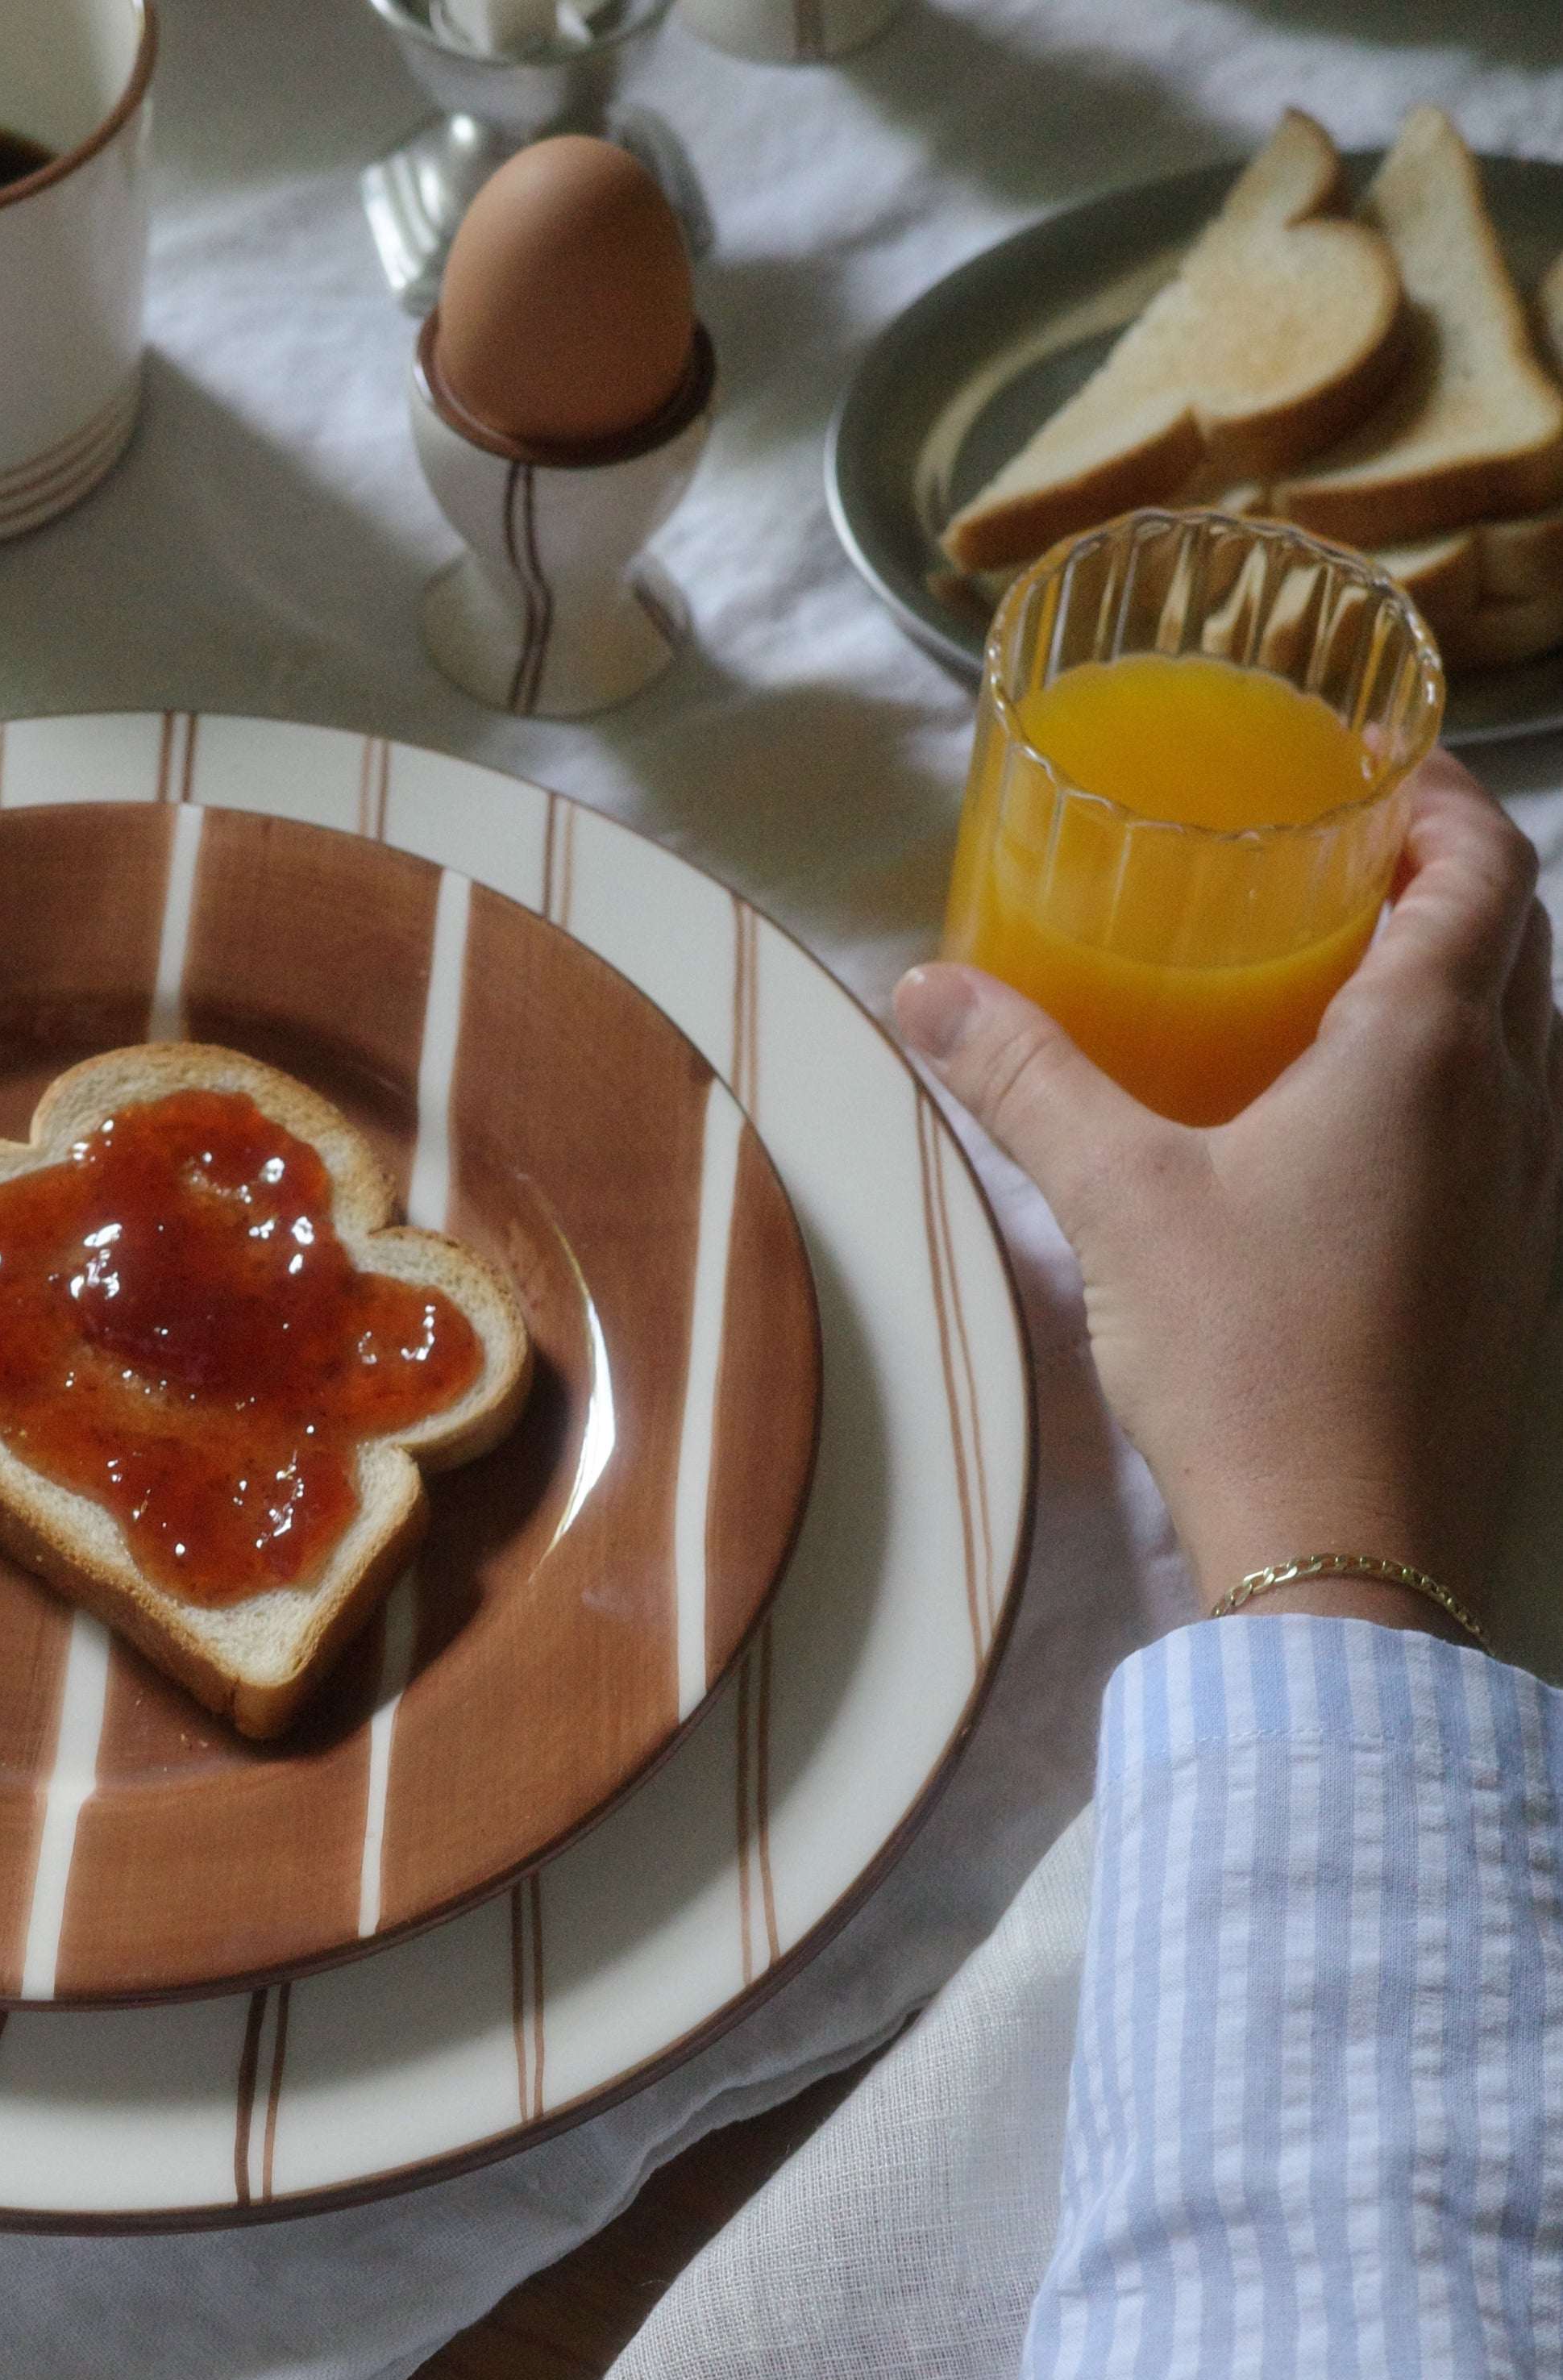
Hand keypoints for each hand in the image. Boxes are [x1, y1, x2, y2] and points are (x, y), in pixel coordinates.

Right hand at [895, 752, 1561, 1628]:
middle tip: (1340, 856)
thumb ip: (1023, 1077)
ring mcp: (1532, 1198)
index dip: (1440, 801)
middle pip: (1518, 941)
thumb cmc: (1244, 1357)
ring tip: (1344, 974)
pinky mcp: (1519, 1275)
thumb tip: (927, 988)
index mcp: (1427, 1054)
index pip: (1486, 869)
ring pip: (1525, 1037)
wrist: (1348, 1556)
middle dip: (1446, 875)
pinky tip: (1360, 1127)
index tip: (1370, 773)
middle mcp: (1511, 1108)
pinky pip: (1513, 1127)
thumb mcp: (1115, 1201)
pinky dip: (1460, 1077)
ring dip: (1460, 978)